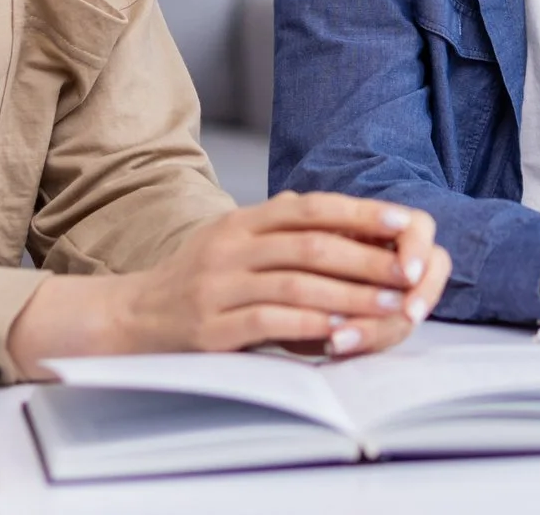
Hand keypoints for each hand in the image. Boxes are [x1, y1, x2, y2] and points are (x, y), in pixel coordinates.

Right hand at [7, 191, 451, 376]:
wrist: (129, 319)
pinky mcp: (210, 328)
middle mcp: (229, 247)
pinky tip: (342, 331)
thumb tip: (347, 219)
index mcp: (241, 222)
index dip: (360, 212)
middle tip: (410, 271)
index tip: (404, 222)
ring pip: (298, 283)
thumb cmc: (194, 282)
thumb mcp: (233, 243)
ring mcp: (218, 287)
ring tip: (391, 304)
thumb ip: (281, 231)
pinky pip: (270, 321)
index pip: (309, 208)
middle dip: (368, 257)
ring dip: (352, 294)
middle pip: (311, 244)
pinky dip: (311, 325)